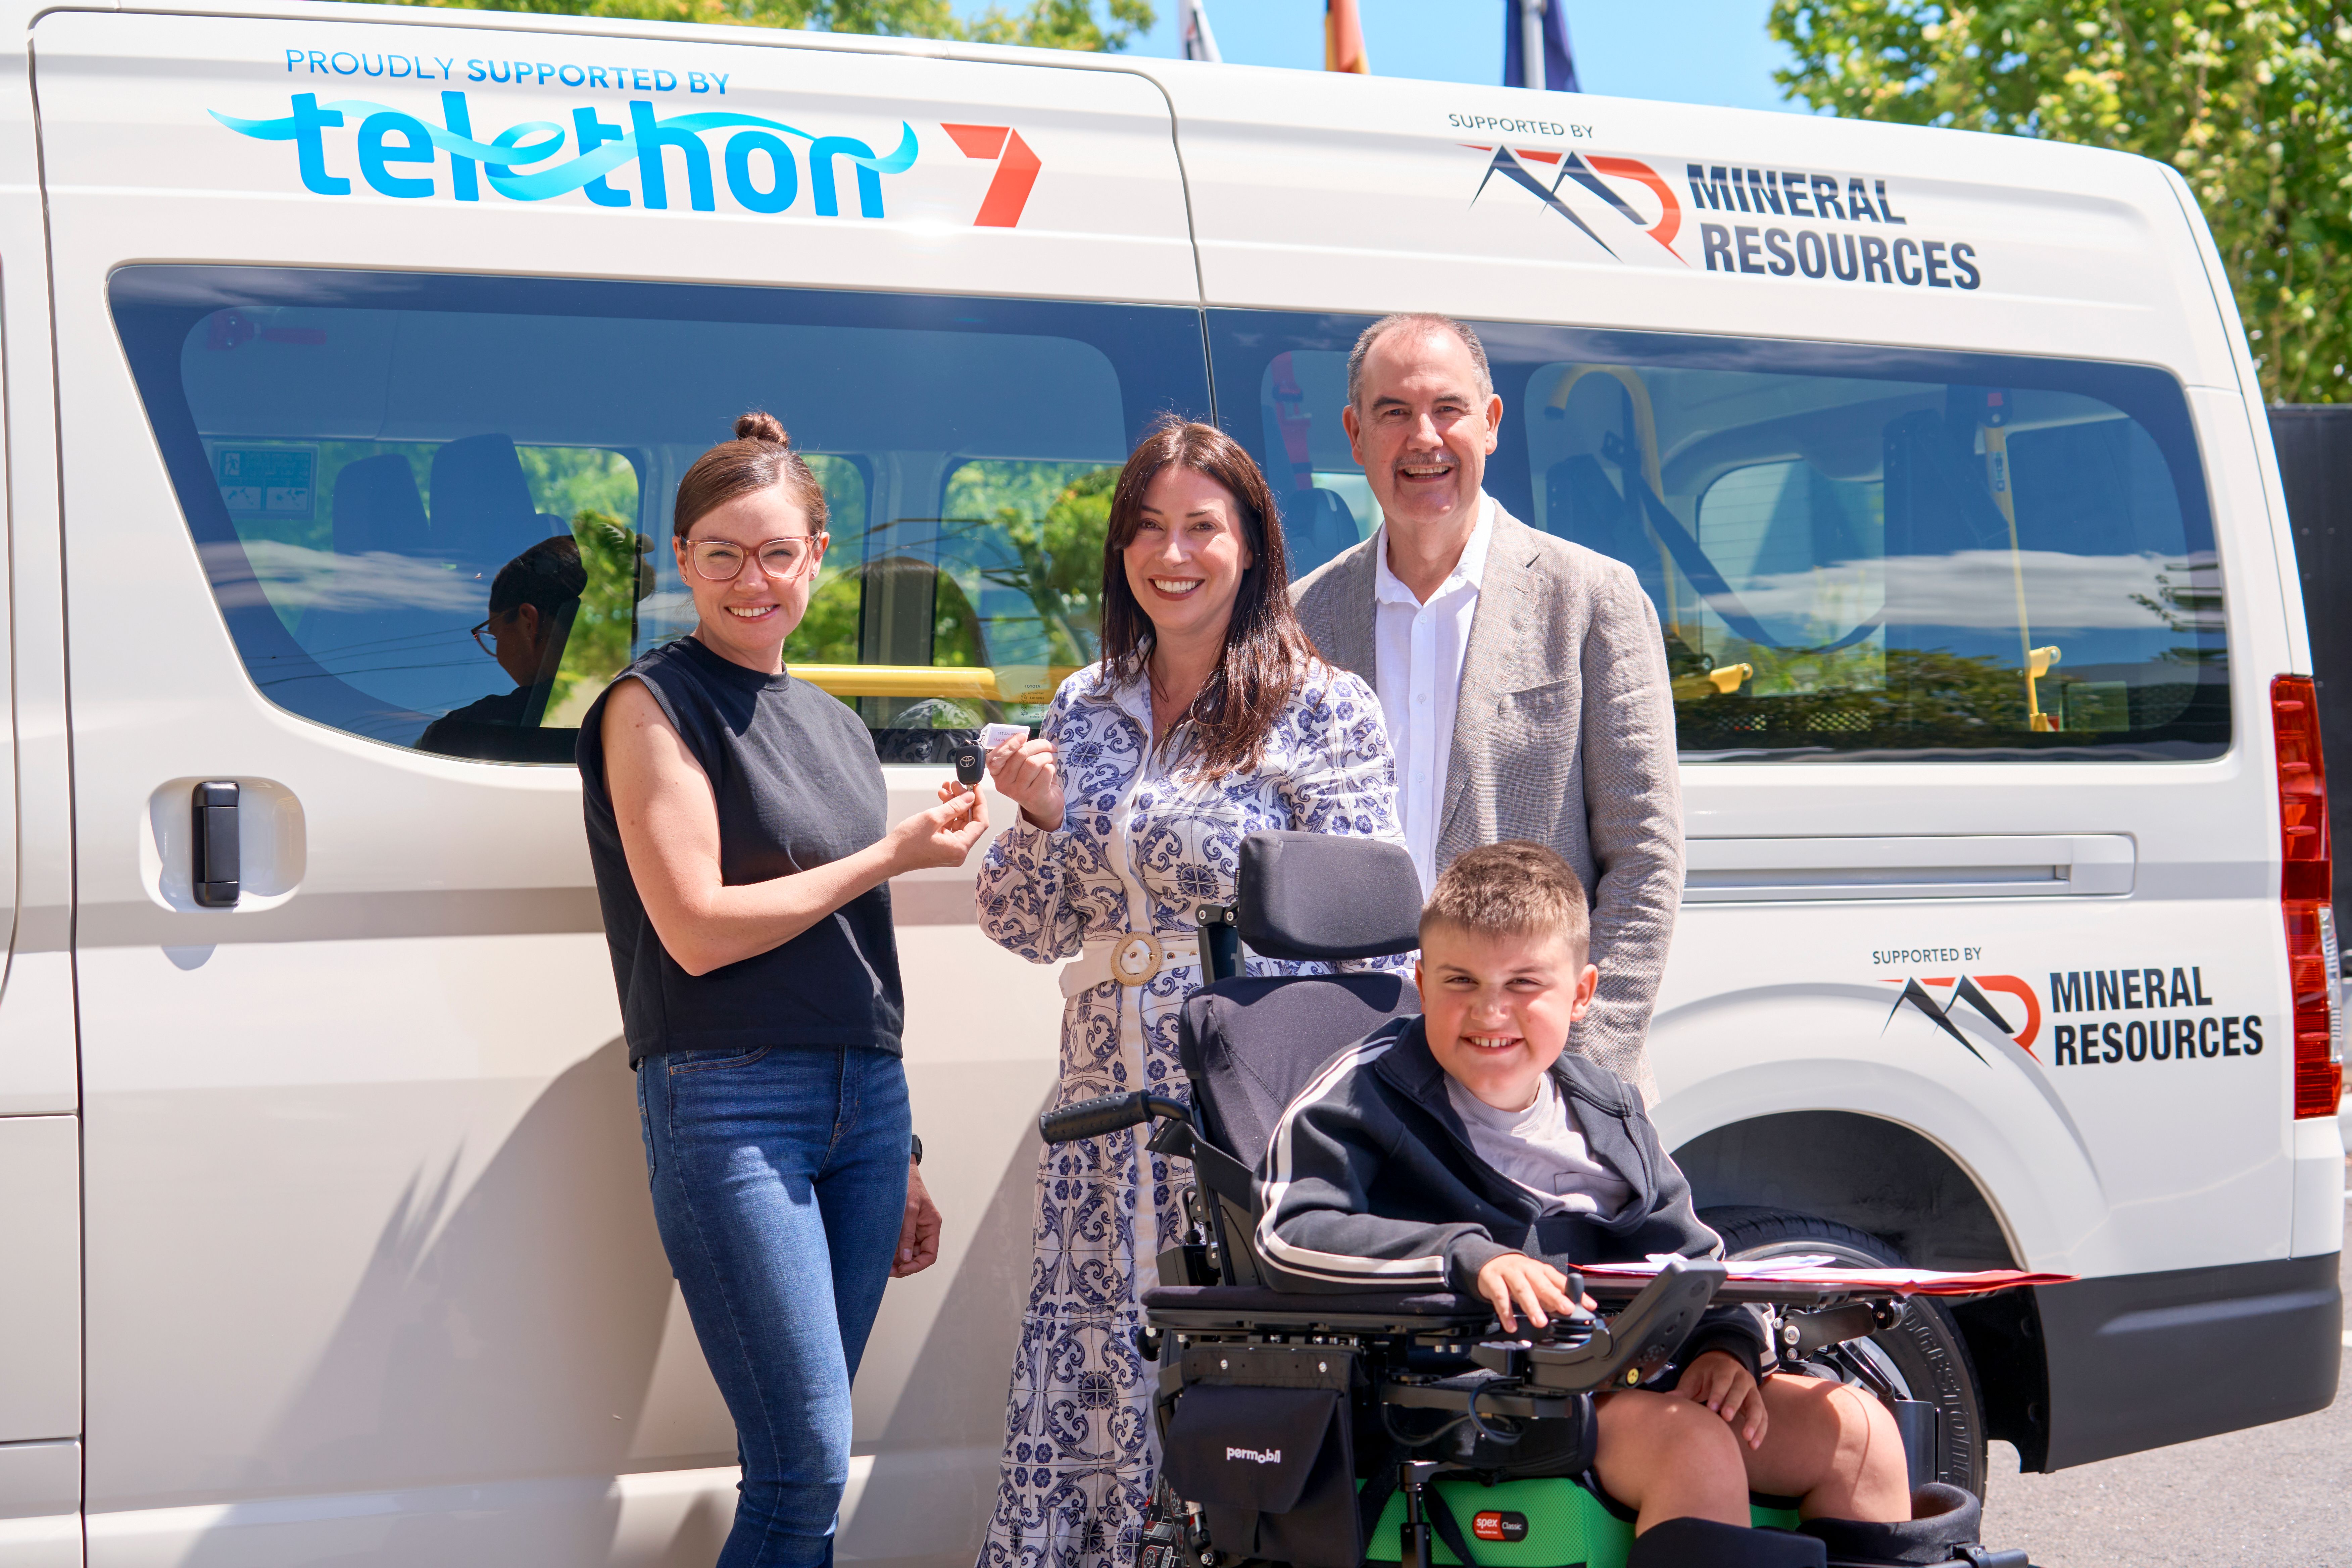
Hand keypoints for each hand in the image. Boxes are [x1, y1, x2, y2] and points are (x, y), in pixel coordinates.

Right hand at [885, 790, 987, 873]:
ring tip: (946, 789)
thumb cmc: (907, 843)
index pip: (981, 822)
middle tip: (956, 785)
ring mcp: (951, 850)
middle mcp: (959, 851)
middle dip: (964, 800)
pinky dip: (948, 813)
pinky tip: (942, 799)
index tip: (975, 788)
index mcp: (960, 848)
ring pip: (960, 822)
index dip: (980, 802)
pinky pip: (951, 827)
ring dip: (955, 804)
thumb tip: (970, 797)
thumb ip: (955, 806)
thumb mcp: (932, 818)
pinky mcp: (943, 847)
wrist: (890, 856)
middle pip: (970, 821)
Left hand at [893, 1160, 941, 1277]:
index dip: (917, 1266)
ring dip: (896, 1260)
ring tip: (882, 1263)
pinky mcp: (903, 1227)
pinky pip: (899, 1244)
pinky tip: (881, 1252)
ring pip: (907, 1253)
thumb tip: (905, 1258)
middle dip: (904, 1265)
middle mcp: (924, 1230)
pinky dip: (891, 1251)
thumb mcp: (908, 1209)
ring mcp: (914, 1229)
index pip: (930, 1255)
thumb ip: (907, 1234)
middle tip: (887, 1270)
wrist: (898, 1170)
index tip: (901, 1268)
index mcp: (931, 1225)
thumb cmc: (907, 1185)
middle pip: (918, 1257)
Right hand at [987, 736, 1063, 830]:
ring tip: (1050, 759)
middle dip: (1038, 745)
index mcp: (997, 774)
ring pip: (1033, 762)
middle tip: (1048, 746)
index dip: (1009, 744)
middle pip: (1020, 754)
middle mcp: (1004, 784)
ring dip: (1047, 756)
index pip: (995, 758)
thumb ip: (1016, 751)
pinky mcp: (1033, 796)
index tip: (1023, 736)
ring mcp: (1018, 792)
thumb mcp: (1019, 765)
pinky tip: (1051, 772)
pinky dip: (1052, 767)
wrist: (1044, 804)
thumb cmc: (1032, 780)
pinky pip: (1046, 771)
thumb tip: (1022, 735)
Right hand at [1475, 1252, 1577, 1332]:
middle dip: (1555, 1297)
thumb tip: (1569, 1309)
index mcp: (1541, 1270)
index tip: (1587, 1305)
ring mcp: (1509, 1274)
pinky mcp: (1493, 1281)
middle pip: (1542, 1283)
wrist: (1490, 1261)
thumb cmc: (1519, 1274)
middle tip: (1566, 1310)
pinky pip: (1500, 1297)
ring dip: (1531, 1306)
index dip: (1574, 1292)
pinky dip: (1506, 1313)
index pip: (1560, 1281)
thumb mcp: (1537, 1281)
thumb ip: (1552, 1294)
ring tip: (1540, 1322)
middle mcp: (1527, 1269)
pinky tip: (1512, 1326)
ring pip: (1522, 1289)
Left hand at [1676, 1349, 1767, 1448]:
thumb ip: (1684, 1390)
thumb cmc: (1704, 1375)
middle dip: (1734, 1404)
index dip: (1718, 1394)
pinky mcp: (1757, 1402)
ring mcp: (1752, 1390)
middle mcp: (1742, 1377)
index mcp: (1724, 1368)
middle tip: (1726, 1418)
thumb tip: (1667, 1399)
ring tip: (1748, 1439)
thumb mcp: (1693, 1377)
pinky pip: (1763, 1416)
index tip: (1712, 1409)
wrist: (1720, 1364)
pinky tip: (1754, 1445)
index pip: (1722, 1380)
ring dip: (1754, 1422)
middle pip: (1740, 1390)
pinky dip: (1760, 1430)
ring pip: (1756, 1405)